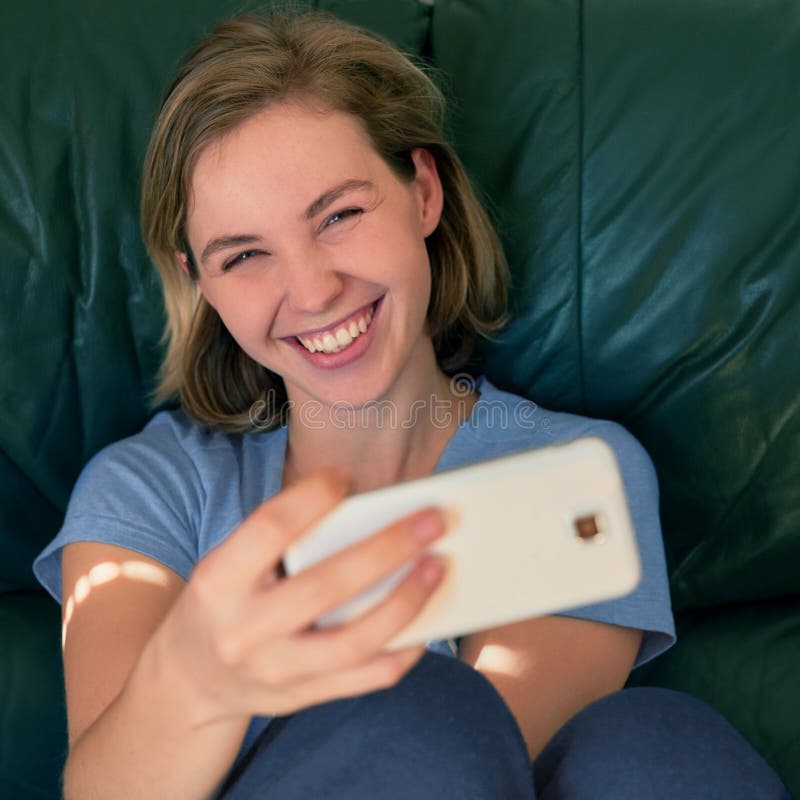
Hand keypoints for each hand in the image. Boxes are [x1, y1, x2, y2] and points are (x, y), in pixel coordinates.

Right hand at [155, 467, 446, 726]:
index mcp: (219, 581)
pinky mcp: (303, 698)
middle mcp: (244, 630)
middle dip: (388, 548)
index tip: (346, 476)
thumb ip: (281, 541)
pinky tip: (427, 621)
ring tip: (438, 566)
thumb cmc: (224, 602)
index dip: (312, 498)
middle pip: (326, 585)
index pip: (271, 529)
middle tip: (432, 519)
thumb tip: (365, 511)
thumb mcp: (230, 564)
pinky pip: (368, 679)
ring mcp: (276, 672)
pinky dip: (405, 649)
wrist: (189, 682)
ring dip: (406, 601)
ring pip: (355, 641)